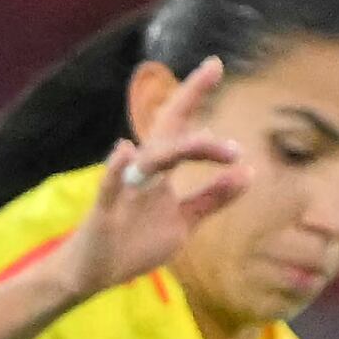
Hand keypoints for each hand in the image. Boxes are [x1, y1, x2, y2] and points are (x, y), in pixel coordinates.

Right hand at [56, 56, 250, 294]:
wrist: (91, 274)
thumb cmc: (133, 244)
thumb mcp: (183, 221)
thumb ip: (212, 197)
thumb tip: (247, 171)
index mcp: (161, 174)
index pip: (182, 128)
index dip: (197, 96)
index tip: (216, 64)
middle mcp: (143, 173)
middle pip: (167, 129)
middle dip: (189, 98)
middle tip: (214, 68)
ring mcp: (122, 190)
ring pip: (151, 159)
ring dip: (182, 148)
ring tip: (213, 140)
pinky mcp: (103, 212)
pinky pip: (110, 187)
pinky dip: (117, 170)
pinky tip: (125, 149)